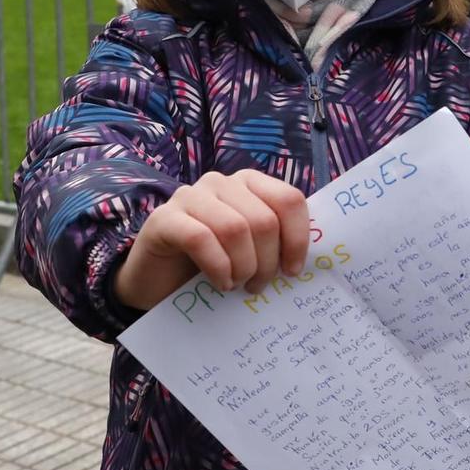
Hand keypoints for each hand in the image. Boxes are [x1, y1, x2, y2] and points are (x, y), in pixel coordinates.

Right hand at [114, 170, 310, 310]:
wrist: (157, 284)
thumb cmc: (213, 266)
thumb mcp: (252, 251)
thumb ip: (276, 243)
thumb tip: (312, 259)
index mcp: (250, 184)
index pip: (289, 200)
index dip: (298, 239)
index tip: (293, 271)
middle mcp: (221, 182)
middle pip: (264, 220)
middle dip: (268, 262)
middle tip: (258, 286)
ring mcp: (189, 196)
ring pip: (236, 229)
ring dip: (243, 267)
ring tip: (238, 286)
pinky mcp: (163, 218)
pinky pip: (201, 239)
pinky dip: (218, 267)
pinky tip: (220, 283)